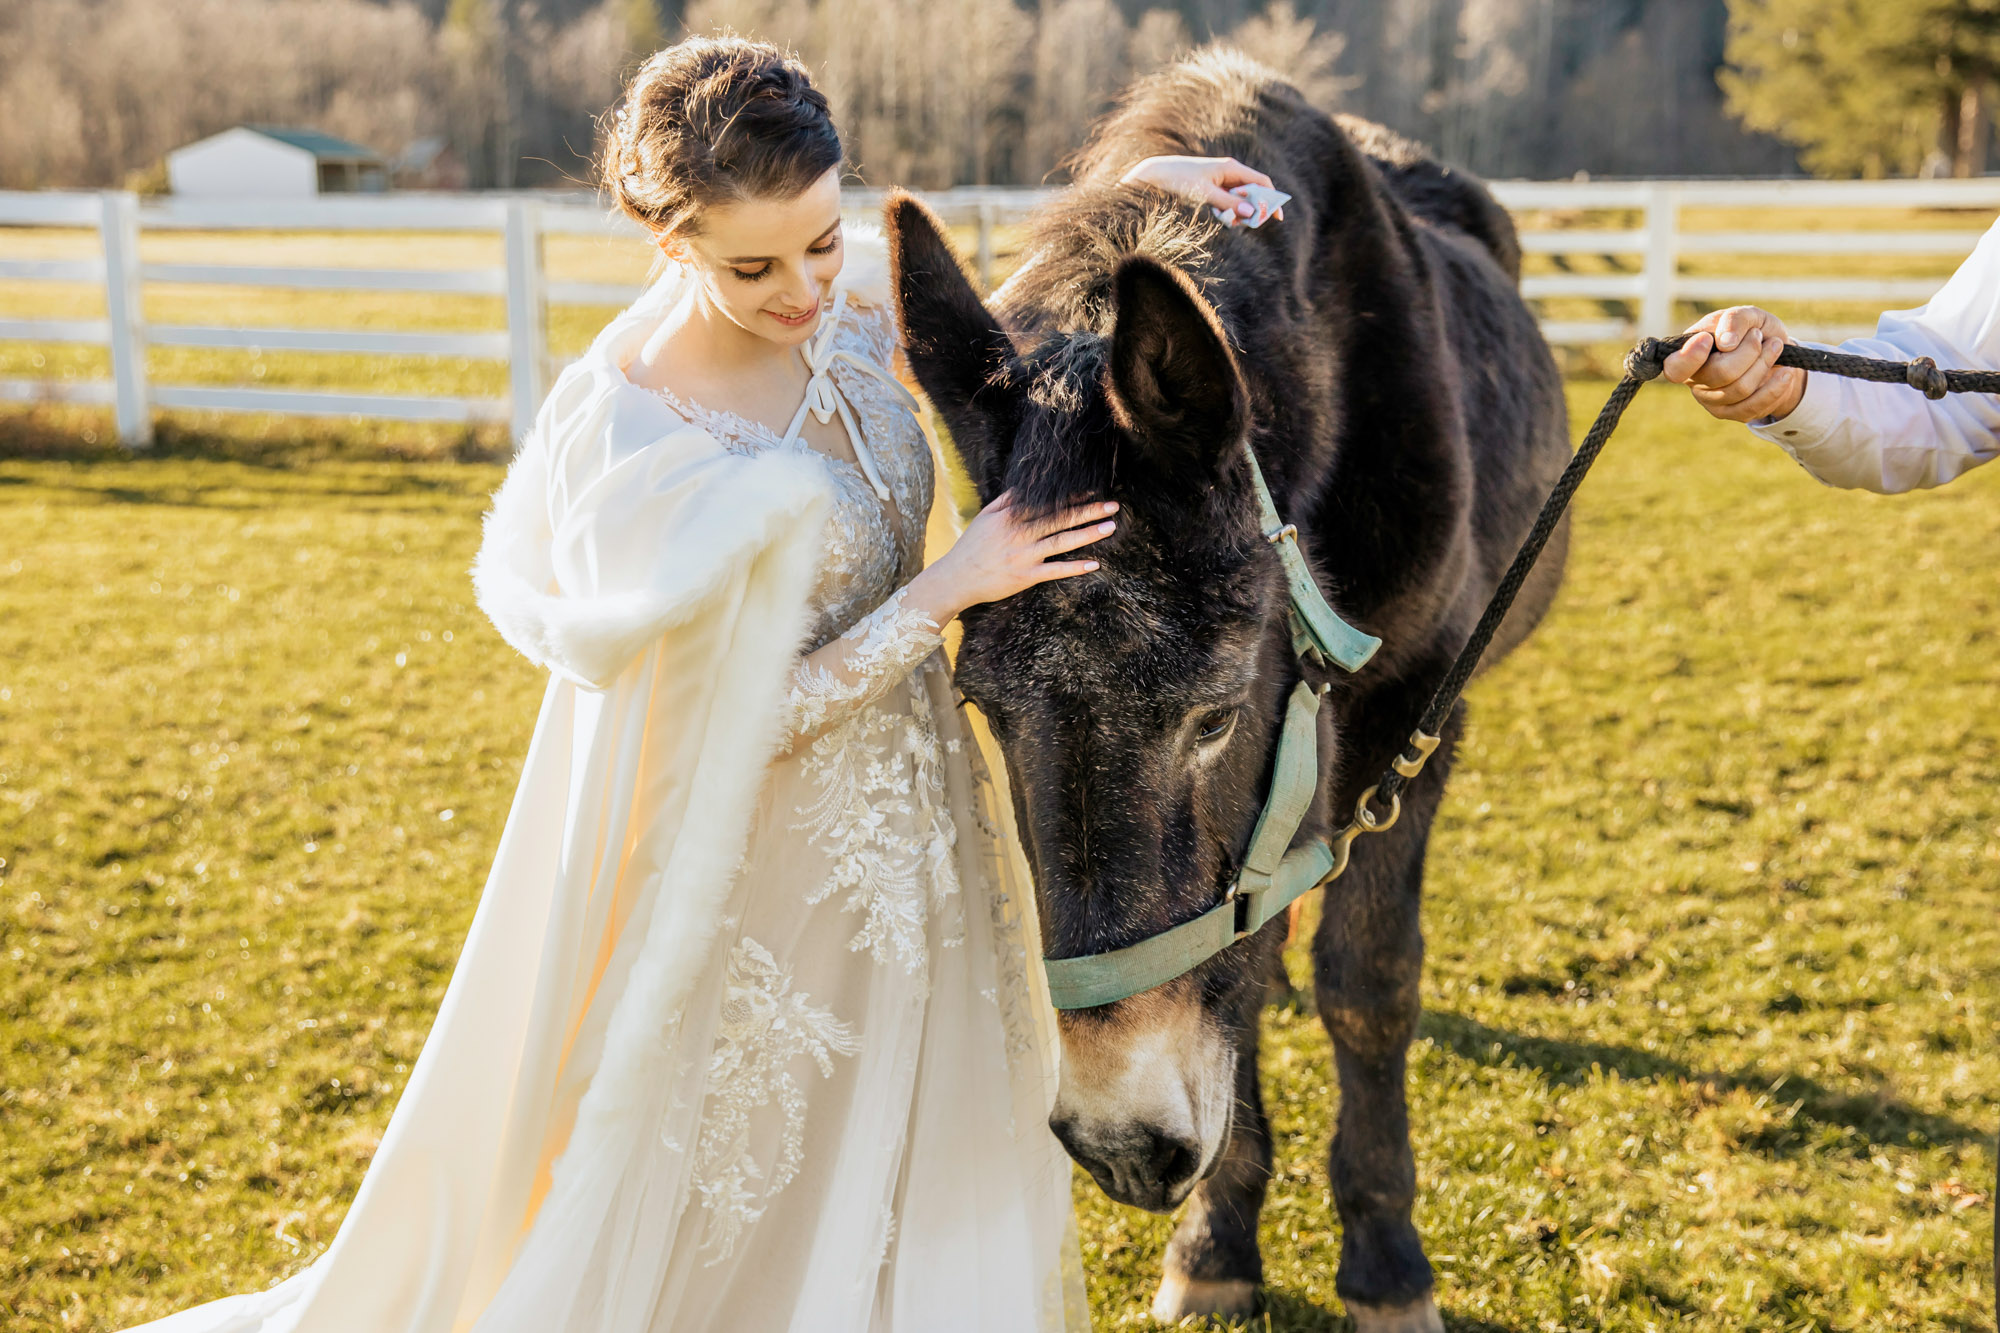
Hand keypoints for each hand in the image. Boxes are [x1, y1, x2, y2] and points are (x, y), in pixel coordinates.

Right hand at [903, 493, 1116, 623]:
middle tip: (1113, 505)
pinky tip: (1093, 564)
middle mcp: (1019, 534)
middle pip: (1059, 519)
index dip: (1070, 496)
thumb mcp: (985, 517)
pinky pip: (1054, 571)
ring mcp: (1023, 556)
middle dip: (1088, 511)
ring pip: (1061, 541)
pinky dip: (1074, 568)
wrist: (956, 578)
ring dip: (1088, 534)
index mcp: (1010, 517)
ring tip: (1110, 527)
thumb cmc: (971, 547)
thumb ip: (1007, 501)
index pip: (1046, 503)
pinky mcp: (1025, 577)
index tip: (1092, 490)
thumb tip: (1025, 486)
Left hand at [1121, 155, 1283, 222]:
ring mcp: (1222, 180)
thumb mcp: (1204, 193)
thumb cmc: (1180, 179)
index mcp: (1232, 168)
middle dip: (1252, 209)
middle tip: (1242, 223)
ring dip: (1237, 213)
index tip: (1277, 217)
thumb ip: (1228, 203)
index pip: (1261, 182)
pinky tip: (1216, 214)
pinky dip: (1226, 211)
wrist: (1157, 174)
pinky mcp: (1214, 188)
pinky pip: (1228, 202)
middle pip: (1253, 193)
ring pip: (1240, 200)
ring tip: (1224, 219)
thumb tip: (1250, 213)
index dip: (1272, 198)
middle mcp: (1230, 172)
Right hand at [1661, 305, 1808, 423]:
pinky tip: (1785, 372)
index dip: (1689, 358)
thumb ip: (1734, 319)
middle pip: (1719, 373)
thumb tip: (1725, 342)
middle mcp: (1695, 381)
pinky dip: (1776, 386)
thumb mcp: (1747, 315)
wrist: (1775, 352)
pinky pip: (1754, 406)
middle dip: (1749, 352)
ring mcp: (1712, 400)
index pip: (1675, 368)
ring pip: (1740, 389)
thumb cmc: (1753, 331)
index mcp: (1688, 355)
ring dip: (1764, 363)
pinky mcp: (1732, 414)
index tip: (1708, 339)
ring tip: (1775, 346)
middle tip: (1759, 336)